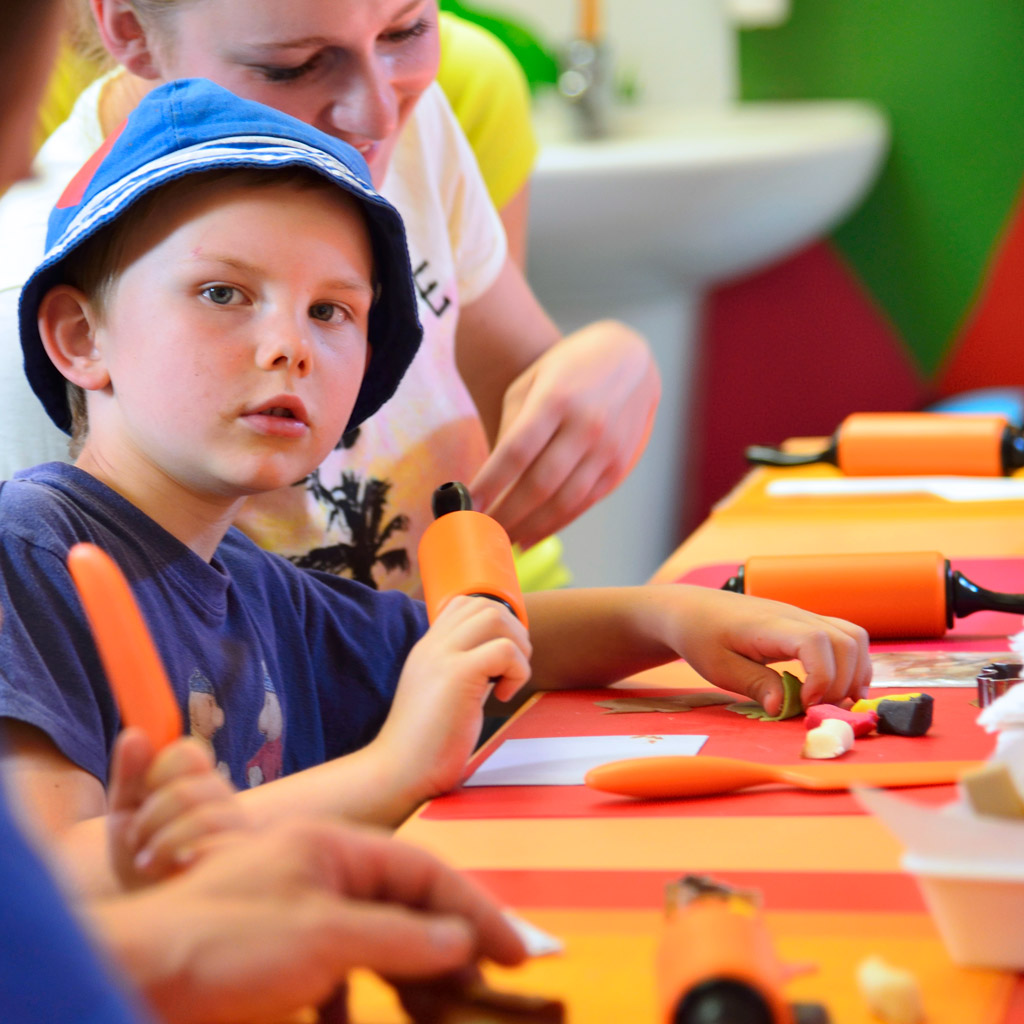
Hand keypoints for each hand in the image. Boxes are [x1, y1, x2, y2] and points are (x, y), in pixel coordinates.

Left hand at [89, 818, 526, 1023]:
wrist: (130, 975)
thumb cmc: (222, 944)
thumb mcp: (323, 941)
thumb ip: (399, 937)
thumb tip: (462, 940)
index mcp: (333, 848)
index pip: (425, 870)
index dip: (476, 910)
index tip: (518, 953)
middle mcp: (319, 872)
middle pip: (404, 902)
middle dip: (447, 945)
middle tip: (489, 987)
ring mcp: (297, 912)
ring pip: (374, 939)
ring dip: (408, 975)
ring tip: (439, 1011)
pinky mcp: (276, 955)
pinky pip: (336, 971)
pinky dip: (356, 997)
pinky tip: (357, 1021)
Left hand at [107, 728, 247, 887]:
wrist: (156, 913)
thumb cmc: (143, 863)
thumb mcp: (126, 817)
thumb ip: (130, 777)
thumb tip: (134, 734)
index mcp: (198, 781)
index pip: (189, 752)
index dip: (158, 770)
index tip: (143, 796)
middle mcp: (225, 800)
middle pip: (190, 787)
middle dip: (152, 815)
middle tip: (138, 839)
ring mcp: (240, 830)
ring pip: (205, 816)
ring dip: (163, 842)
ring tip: (148, 863)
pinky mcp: (246, 859)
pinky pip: (218, 847)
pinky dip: (181, 858)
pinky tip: (174, 871)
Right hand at [373, 597, 531, 809]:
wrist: (398, 773)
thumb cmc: (426, 745)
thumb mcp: (444, 695)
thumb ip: (464, 672)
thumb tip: (501, 664)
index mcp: (428, 648)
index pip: (464, 603)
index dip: (495, 622)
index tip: (501, 659)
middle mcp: (433, 645)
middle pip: (485, 604)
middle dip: (514, 632)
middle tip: (511, 670)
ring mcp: (442, 656)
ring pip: (496, 617)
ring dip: (517, 647)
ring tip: (508, 680)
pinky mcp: (457, 675)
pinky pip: (504, 650)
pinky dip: (517, 671)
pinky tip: (503, 697)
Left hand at [470, 321, 659, 549]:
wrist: (631, 357)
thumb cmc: (569, 369)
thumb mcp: (532, 382)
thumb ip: (512, 427)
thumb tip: (491, 480)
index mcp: (556, 399)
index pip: (516, 452)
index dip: (489, 484)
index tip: (465, 506)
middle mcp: (585, 426)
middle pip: (539, 485)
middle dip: (505, 515)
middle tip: (479, 533)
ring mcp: (607, 449)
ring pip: (564, 502)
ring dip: (530, 527)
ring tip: (502, 541)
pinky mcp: (620, 465)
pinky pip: (585, 503)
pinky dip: (557, 524)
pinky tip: (533, 534)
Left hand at [667, 587, 870, 715]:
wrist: (691, 609)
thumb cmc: (701, 636)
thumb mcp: (719, 668)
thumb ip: (754, 685)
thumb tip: (782, 707)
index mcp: (769, 625)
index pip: (816, 641)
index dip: (822, 676)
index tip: (807, 703)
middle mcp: (794, 616)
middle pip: (845, 640)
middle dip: (844, 681)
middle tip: (820, 709)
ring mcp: (803, 617)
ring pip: (853, 636)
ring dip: (855, 672)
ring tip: (836, 702)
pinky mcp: (806, 624)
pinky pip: (843, 637)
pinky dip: (850, 663)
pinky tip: (837, 688)